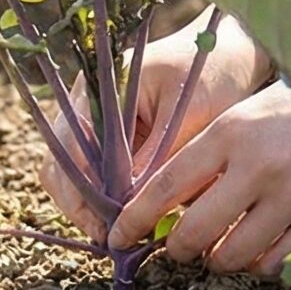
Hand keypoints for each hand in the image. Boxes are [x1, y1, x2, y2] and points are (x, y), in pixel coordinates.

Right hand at [36, 9, 267, 241]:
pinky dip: (104, 195)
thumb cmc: (213, 73)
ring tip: (119, 233)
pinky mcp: (111, 132)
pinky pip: (93, 171)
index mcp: (99, 88)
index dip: (85, 197)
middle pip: (60, 166)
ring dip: (90, 206)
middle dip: (82, 208)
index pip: (72, 152)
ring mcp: (94, 117)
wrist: (230, 50)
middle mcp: (86, 102)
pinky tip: (127, 214)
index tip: (109, 229)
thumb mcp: (188, 117)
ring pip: (71, 173)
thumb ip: (156, 159)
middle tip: (111, 240)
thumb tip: (129, 208)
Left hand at [106, 56, 290, 276]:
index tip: (116, 238)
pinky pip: (273, 264)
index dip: (133, 219)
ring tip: (225, 244)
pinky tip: (265, 245)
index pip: (165, 185)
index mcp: (230, 130)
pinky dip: (260, 263)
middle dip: (176, 248)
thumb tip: (166, 207)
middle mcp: (257, 165)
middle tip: (179, 247)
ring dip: (219, 258)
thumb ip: (212, 155)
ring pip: (229, 256)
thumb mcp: (250, 115)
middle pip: (191, 233)